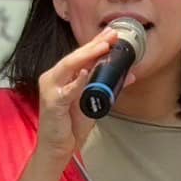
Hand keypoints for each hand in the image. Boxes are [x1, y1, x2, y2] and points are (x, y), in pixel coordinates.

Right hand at [34, 29, 132, 162]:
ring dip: (87, 55)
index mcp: (62, 76)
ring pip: (69, 66)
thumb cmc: (70, 125)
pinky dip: (77, 81)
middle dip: (94, 44)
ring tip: (103, 46)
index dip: (96, 43)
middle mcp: (53, 78)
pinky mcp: (52, 103)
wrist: (58, 148)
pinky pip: (66, 90)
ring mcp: (51, 89)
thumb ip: (108, 88)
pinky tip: (86, 73)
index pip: (80, 55)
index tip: (111, 33)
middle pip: (75, 56)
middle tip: (111, 34)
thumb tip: (129, 75)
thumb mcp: (94, 103)